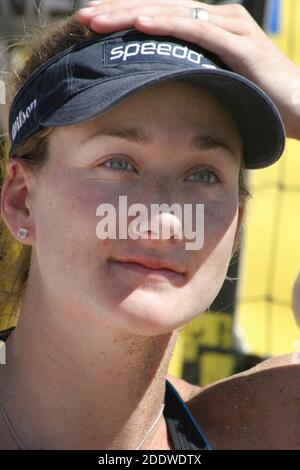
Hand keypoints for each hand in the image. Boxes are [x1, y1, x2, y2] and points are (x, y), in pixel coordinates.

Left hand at [75, 0, 299, 139]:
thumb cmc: (259, 101)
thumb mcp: (218, 87)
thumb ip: (193, 79)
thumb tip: (162, 92)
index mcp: (210, 29)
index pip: (161, 18)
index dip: (125, 19)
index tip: (92, 26)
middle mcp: (218, 19)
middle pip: (159, 10)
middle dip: (118, 12)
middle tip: (83, 16)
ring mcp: (229, 27)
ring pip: (172, 15)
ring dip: (131, 15)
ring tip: (96, 18)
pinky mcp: (239, 43)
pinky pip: (197, 30)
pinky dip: (167, 25)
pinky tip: (139, 22)